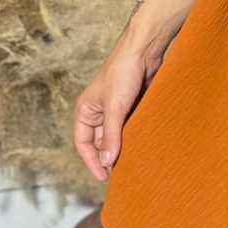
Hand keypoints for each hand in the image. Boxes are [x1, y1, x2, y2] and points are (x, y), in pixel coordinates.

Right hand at [73, 38, 165, 182]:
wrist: (144, 50)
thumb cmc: (123, 73)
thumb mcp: (115, 108)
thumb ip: (110, 136)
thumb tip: (107, 162)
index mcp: (85, 111)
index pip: (83, 144)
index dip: (92, 162)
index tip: (105, 177)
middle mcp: (97, 112)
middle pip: (100, 142)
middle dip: (110, 156)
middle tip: (124, 172)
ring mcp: (115, 110)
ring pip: (117, 136)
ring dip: (124, 147)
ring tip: (136, 161)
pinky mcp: (131, 106)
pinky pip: (130, 127)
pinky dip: (135, 136)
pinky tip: (145, 145)